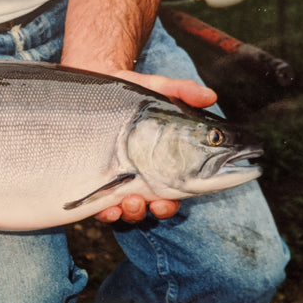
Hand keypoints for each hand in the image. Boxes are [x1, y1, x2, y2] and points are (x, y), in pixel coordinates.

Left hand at [95, 71, 216, 222]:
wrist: (92, 93)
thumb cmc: (130, 95)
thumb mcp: (156, 88)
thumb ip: (182, 91)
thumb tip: (211, 96)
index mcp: (166, 162)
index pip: (177, 189)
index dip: (175, 200)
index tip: (170, 199)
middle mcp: (146, 177)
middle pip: (158, 205)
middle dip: (159, 210)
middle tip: (156, 204)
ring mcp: (121, 182)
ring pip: (132, 210)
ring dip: (134, 212)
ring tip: (130, 203)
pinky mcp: (98, 182)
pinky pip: (103, 208)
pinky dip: (108, 214)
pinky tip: (108, 209)